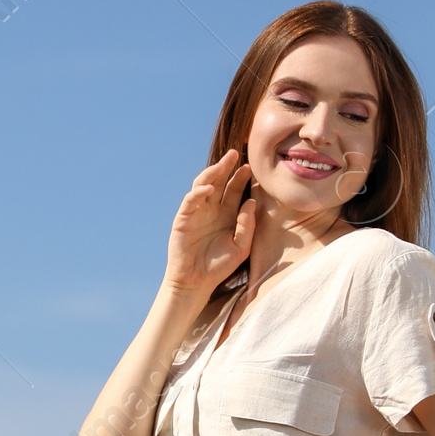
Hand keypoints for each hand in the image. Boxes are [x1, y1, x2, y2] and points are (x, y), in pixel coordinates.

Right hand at [163, 149, 254, 298]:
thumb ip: (247, 225)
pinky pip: (190, 201)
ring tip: (221, 165)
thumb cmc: (219, 266)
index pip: (233, 190)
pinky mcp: (183, 219)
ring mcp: (196, 212)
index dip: (240, 177)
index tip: (250, 167)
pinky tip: (209, 188)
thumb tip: (251, 201)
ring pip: (202, 185)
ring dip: (211, 173)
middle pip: (218, 181)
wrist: (196, 282)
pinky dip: (198, 192)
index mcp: (226, 214)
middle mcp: (211, 209)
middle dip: (225, 167)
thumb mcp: (241, 247)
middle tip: (235, 153)